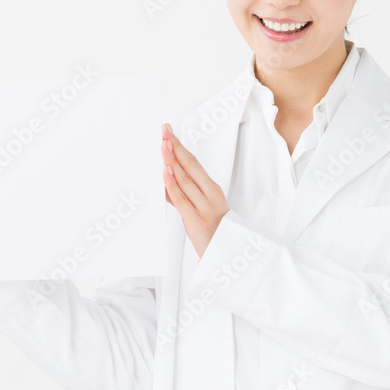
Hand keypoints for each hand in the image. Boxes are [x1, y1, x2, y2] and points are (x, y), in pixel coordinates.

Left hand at [160, 123, 228, 257]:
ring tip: (163, 145)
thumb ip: (183, 196)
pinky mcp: (196, 220)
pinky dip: (172, 184)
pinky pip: (181, 199)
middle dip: (175, 147)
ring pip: (184, 179)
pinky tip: (165, 171)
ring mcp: (204, 207)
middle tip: (164, 131)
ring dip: (172, 160)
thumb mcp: (200, 210)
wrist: (227, 258)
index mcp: (213, 190)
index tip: (170, 133)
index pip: (194, 163)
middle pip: (190, 166)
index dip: (180, 146)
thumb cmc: (215, 234)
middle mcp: (210, 195)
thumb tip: (166, 180)